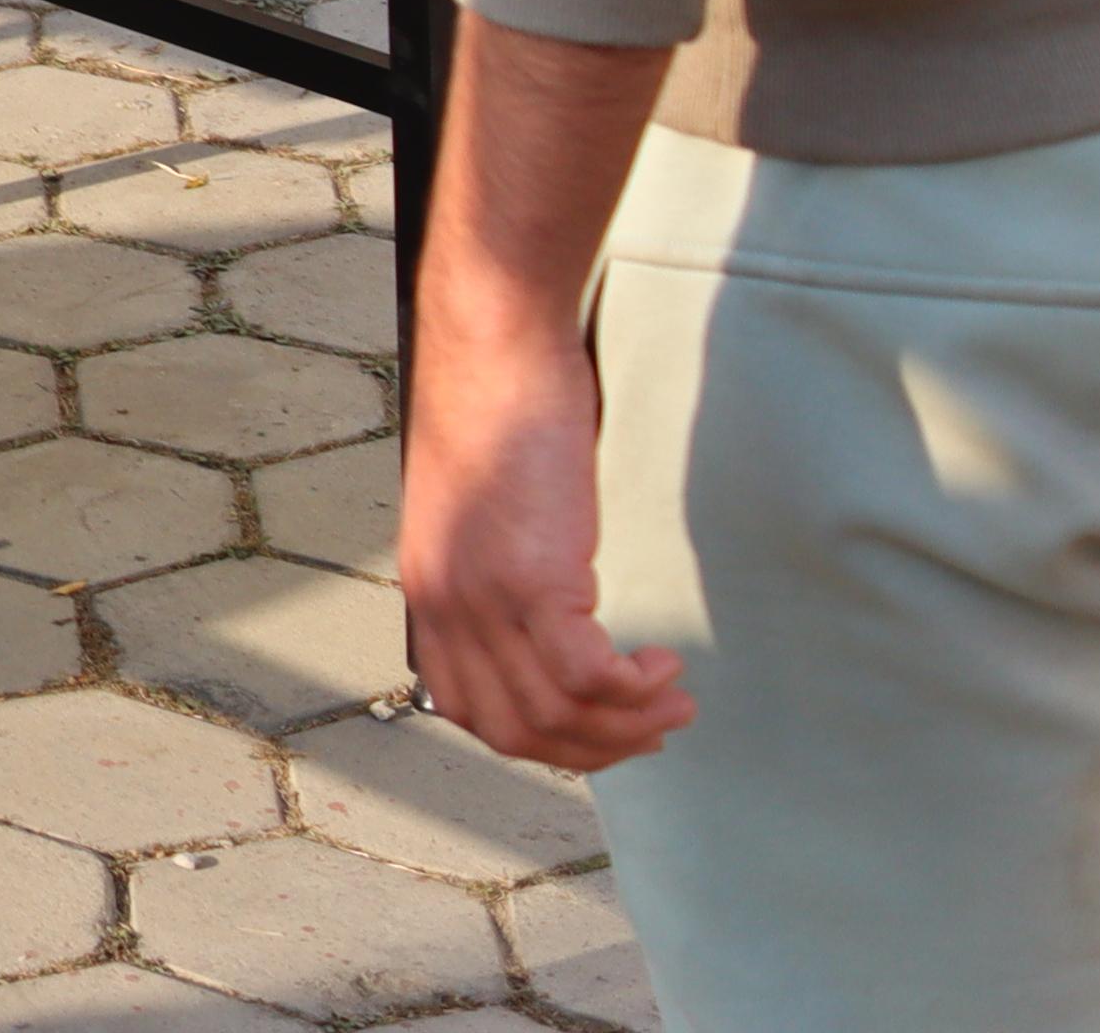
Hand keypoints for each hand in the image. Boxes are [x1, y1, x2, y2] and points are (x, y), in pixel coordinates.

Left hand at [401, 306, 695, 770]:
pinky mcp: (534, 578)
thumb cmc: (496, 415)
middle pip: (516, 729)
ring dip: (628, 725)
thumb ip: (491, 571)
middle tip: (652, 727)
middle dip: (594, 749)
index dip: (539, 739)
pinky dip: (634, 689)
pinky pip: (588, 676)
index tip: (594, 728)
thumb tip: (536, 618)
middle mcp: (445, 606)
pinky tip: (662, 664)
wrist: (494, 350)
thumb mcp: (475, 512)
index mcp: (427, 594)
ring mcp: (485, 597)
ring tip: (672, 699)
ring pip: (556, 714)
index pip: (469, 711)